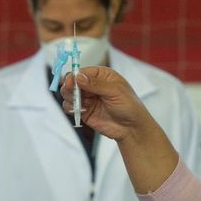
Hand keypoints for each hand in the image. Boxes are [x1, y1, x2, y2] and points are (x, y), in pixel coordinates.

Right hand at [61, 66, 178, 193]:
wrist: (132, 128)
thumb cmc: (129, 106)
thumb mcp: (115, 92)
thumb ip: (96, 85)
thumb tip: (78, 77)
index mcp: (101, 75)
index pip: (82, 72)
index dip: (74, 76)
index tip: (70, 83)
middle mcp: (92, 85)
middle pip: (72, 82)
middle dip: (69, 87)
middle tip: (71, 94)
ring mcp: (87, 98)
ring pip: (68, 94)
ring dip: (69, 98)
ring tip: (78, 104)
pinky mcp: (84, 111)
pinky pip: (70, 107)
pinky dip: (70, 108)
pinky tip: (80, 111)